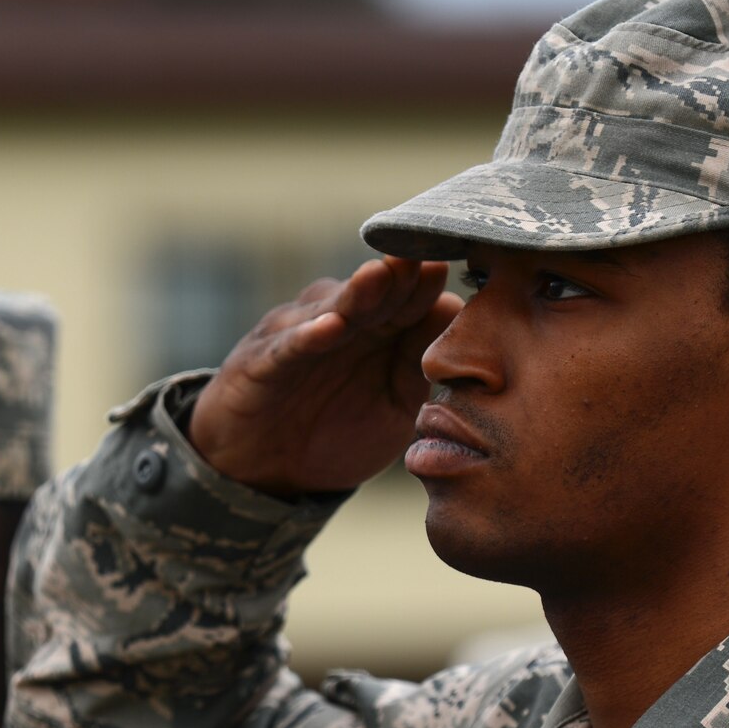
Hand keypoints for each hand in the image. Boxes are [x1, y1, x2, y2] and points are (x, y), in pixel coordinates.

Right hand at [190, 257, 460, 495]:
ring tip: (382, 273)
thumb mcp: (393, 408)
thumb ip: (422, 368)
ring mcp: (298, 337)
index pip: (411, 299)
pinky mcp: (261, 362)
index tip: (467, 273)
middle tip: (431, 256)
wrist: (263, 470)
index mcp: (377, 330)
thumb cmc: (334, 432)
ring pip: (332, 308)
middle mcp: (339, 322)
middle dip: (402, 275)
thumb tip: (456, 315)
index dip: (434, 287)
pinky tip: (329, 327)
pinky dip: (306, 336)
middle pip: (376, 293)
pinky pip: (287, 347)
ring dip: (359, 293)